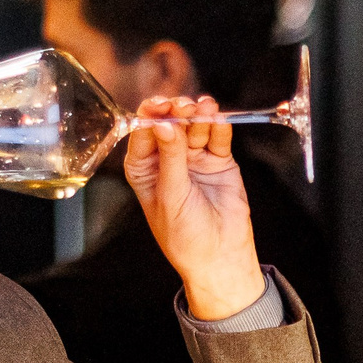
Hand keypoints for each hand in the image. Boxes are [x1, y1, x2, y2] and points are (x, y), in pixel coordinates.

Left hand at [123, 96, 264, 320]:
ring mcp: (194, 159)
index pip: (143, 135)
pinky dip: (219, 127)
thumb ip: (171, 158)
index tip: (159, 105)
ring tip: (205, 107)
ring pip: (195, 127)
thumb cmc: (186, 236)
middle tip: (184, 106)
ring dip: (199, 115)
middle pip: (170, 125)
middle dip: (176, 112)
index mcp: (144, 169)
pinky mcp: (219, 161)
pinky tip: (218, 118)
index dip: (150, 117)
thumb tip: (164, 124)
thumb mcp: (172, 197)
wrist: (220, 256)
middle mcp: (168, 160)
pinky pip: (218, 138)